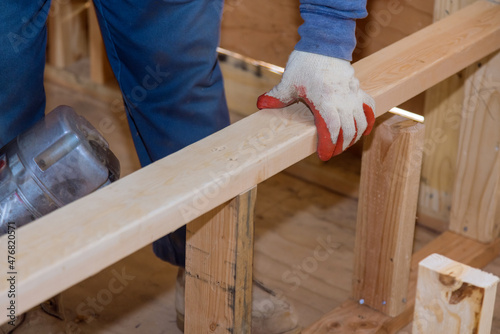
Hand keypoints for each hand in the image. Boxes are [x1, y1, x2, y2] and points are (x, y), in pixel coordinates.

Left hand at [257, 50, 374, 160]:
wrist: (325, 43)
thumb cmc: (305, 62)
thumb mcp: (288, 82)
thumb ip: (276, 97)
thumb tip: (260, 105)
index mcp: (325, 101)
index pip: (331, 130)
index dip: (329, 146)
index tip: (323, 156)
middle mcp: (342, 100)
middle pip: (348, 131)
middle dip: (341, 146)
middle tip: (331, 153)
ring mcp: (352, 95)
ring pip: (360, 123)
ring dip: (354, 137)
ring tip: (344, 145)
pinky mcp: (358, 89)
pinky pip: (368, 108)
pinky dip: (368, 121)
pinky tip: (364, 131)